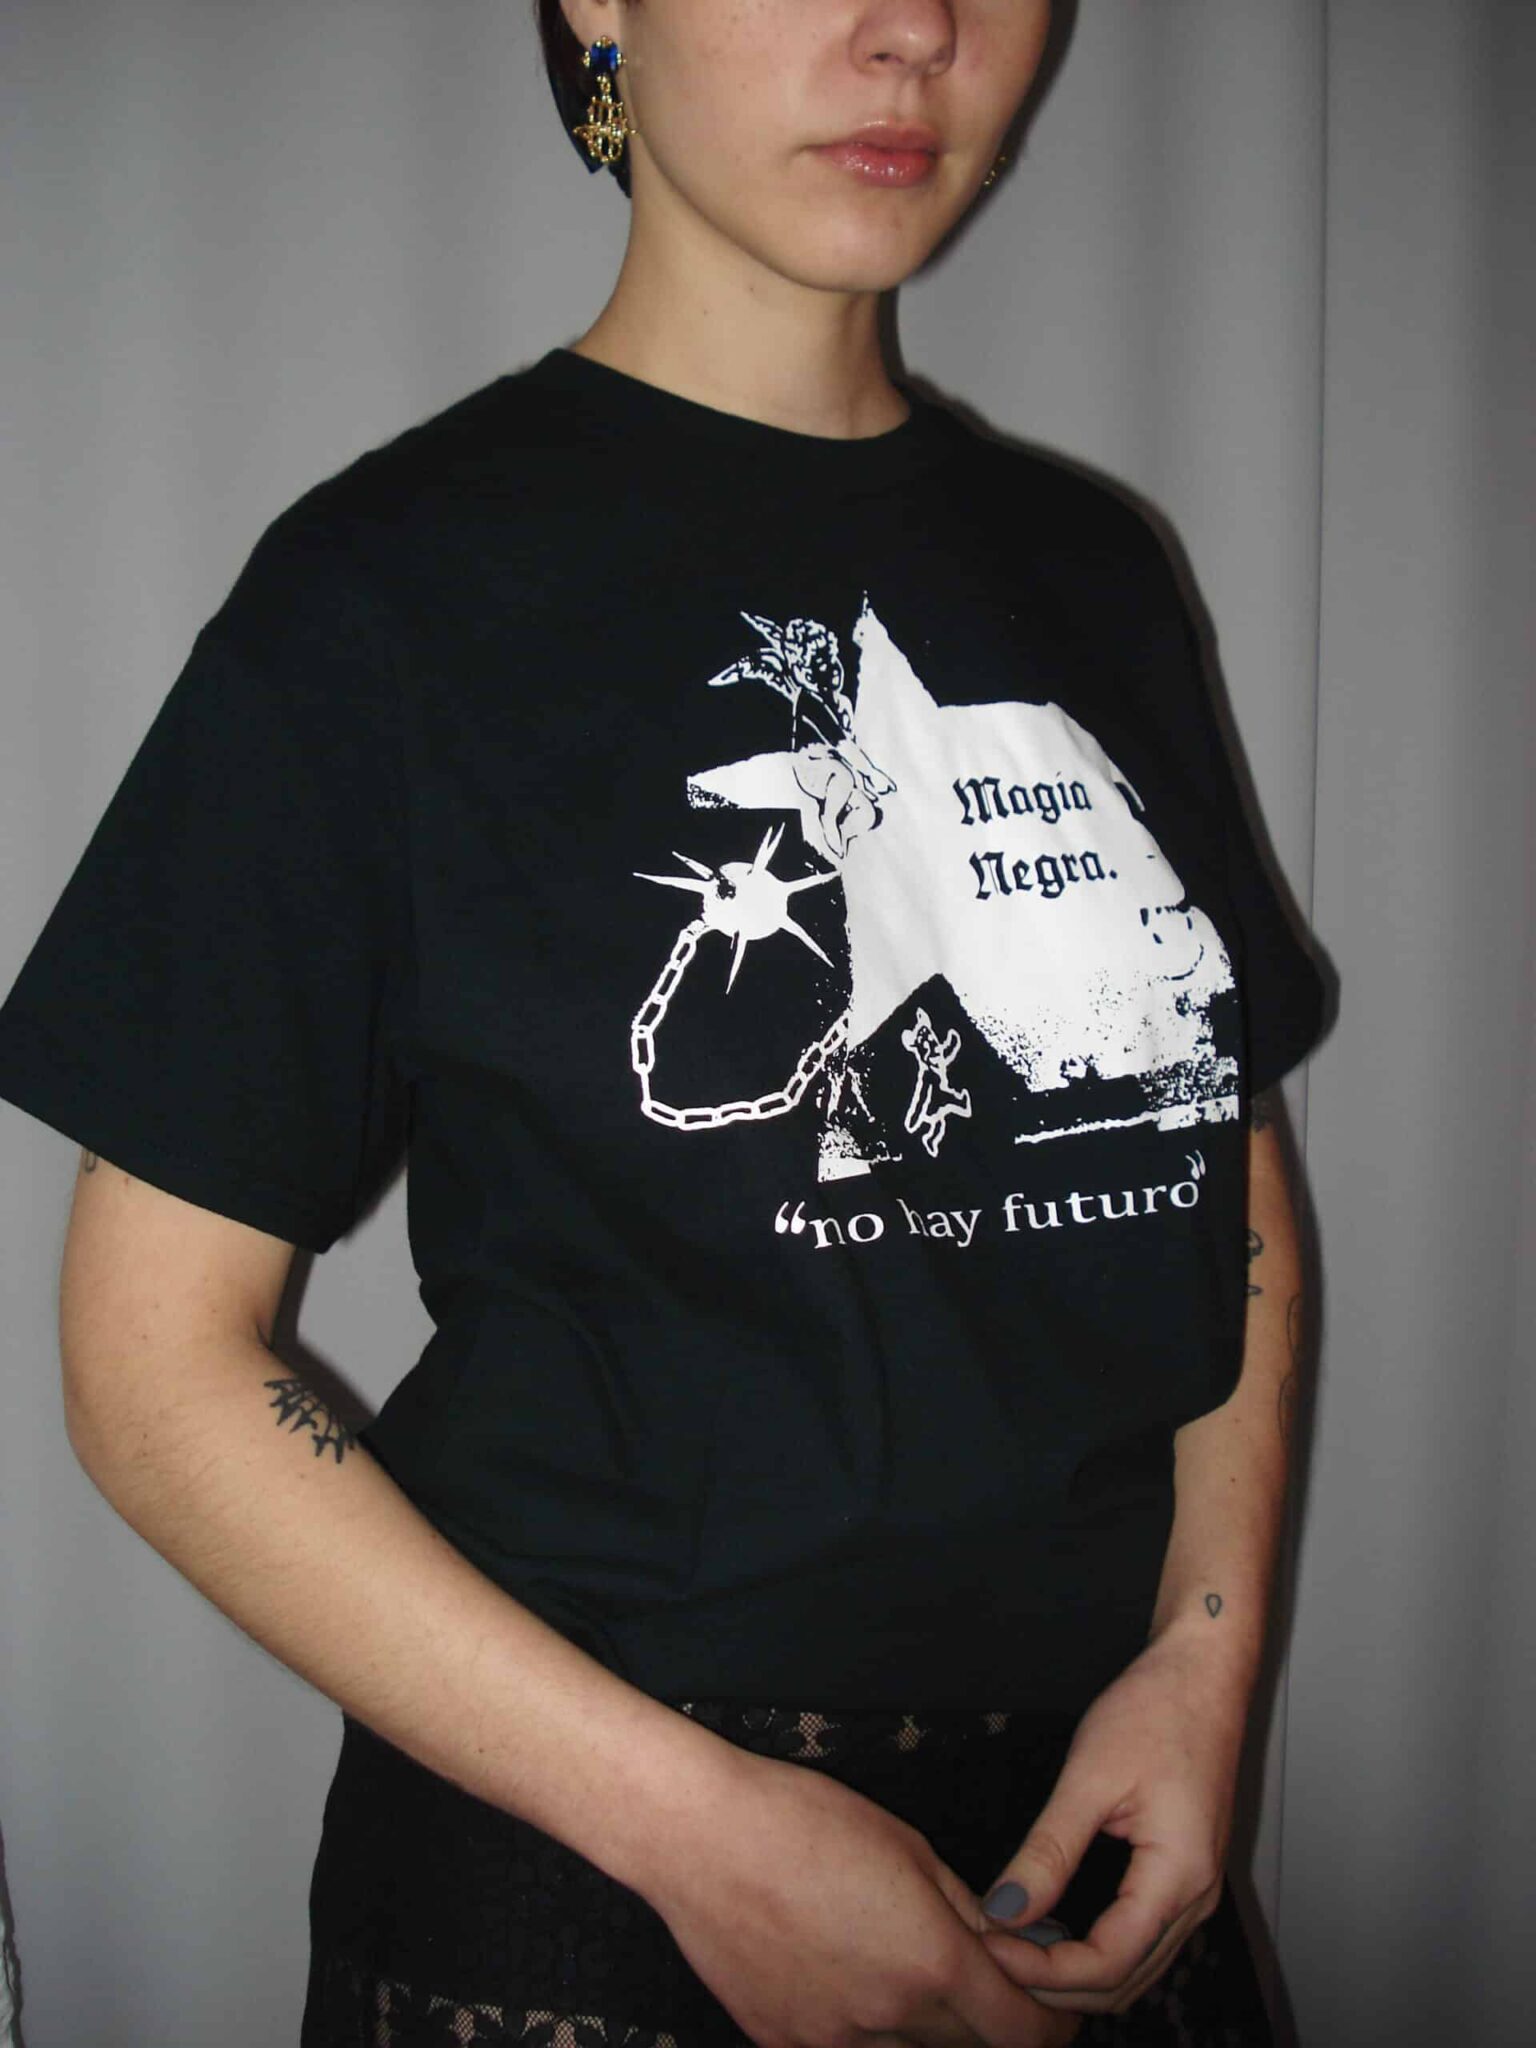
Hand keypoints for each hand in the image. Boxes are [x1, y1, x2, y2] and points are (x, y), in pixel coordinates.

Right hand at [644, 1743, 1083, 2047]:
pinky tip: (847, 1975)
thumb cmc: (802, 1820)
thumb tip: (1007, 1944)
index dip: (1052, 2027)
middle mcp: (889, 2017)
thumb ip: (965, 1908)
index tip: (1056, 2010)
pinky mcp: (785, 2043)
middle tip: (986, 1981)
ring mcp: (832, 2040)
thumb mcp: (906, 1845)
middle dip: (992, 2021)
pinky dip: (866, 2027)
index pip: (1021, 2033)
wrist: (700, 1836)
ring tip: (906, 1968)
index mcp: (931, 1961)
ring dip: (927, 2025)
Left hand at [973, 1628, 1248, 2016]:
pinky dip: (1095, 1947)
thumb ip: (1048, 1852)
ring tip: (1013, 1944)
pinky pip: (1140, 1936)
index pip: (1108, 1964)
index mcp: (1179, 1877)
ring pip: (1135, 1966)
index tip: (990, 1949)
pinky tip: (1051, 1926)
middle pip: (1125, 1982)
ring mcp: (1196, 1889)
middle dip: (1056, 1984)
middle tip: (992, 1956)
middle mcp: (1197, 1898)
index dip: (1044, 1970)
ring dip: (1075, 1971)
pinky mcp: (1184, 1873)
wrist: (1202, 1672)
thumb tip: (1004, 1911)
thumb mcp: (1089, 1777)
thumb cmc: (1156, 1709)